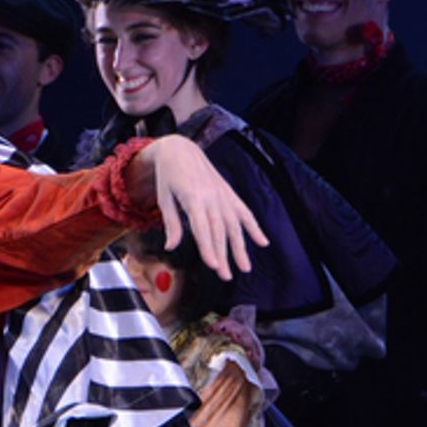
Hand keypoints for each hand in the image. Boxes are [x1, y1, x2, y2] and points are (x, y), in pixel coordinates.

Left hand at [134, 136, 267, 280]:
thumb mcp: (164, 198)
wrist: (181, 150)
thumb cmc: (168, 176)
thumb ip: (172, 223)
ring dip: (241, 247)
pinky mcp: (229, 194)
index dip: (208, 247)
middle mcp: (212, 197)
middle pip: (219, 230)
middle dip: (223, 254)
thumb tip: (170, 247)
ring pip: (234, 225)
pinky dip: (254, 227)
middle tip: (226, 275)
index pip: (202, 227)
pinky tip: (262, 242)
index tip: (212, 265)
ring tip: (245, 267)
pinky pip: (244, 212)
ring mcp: (223, 195)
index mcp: (193, 198)